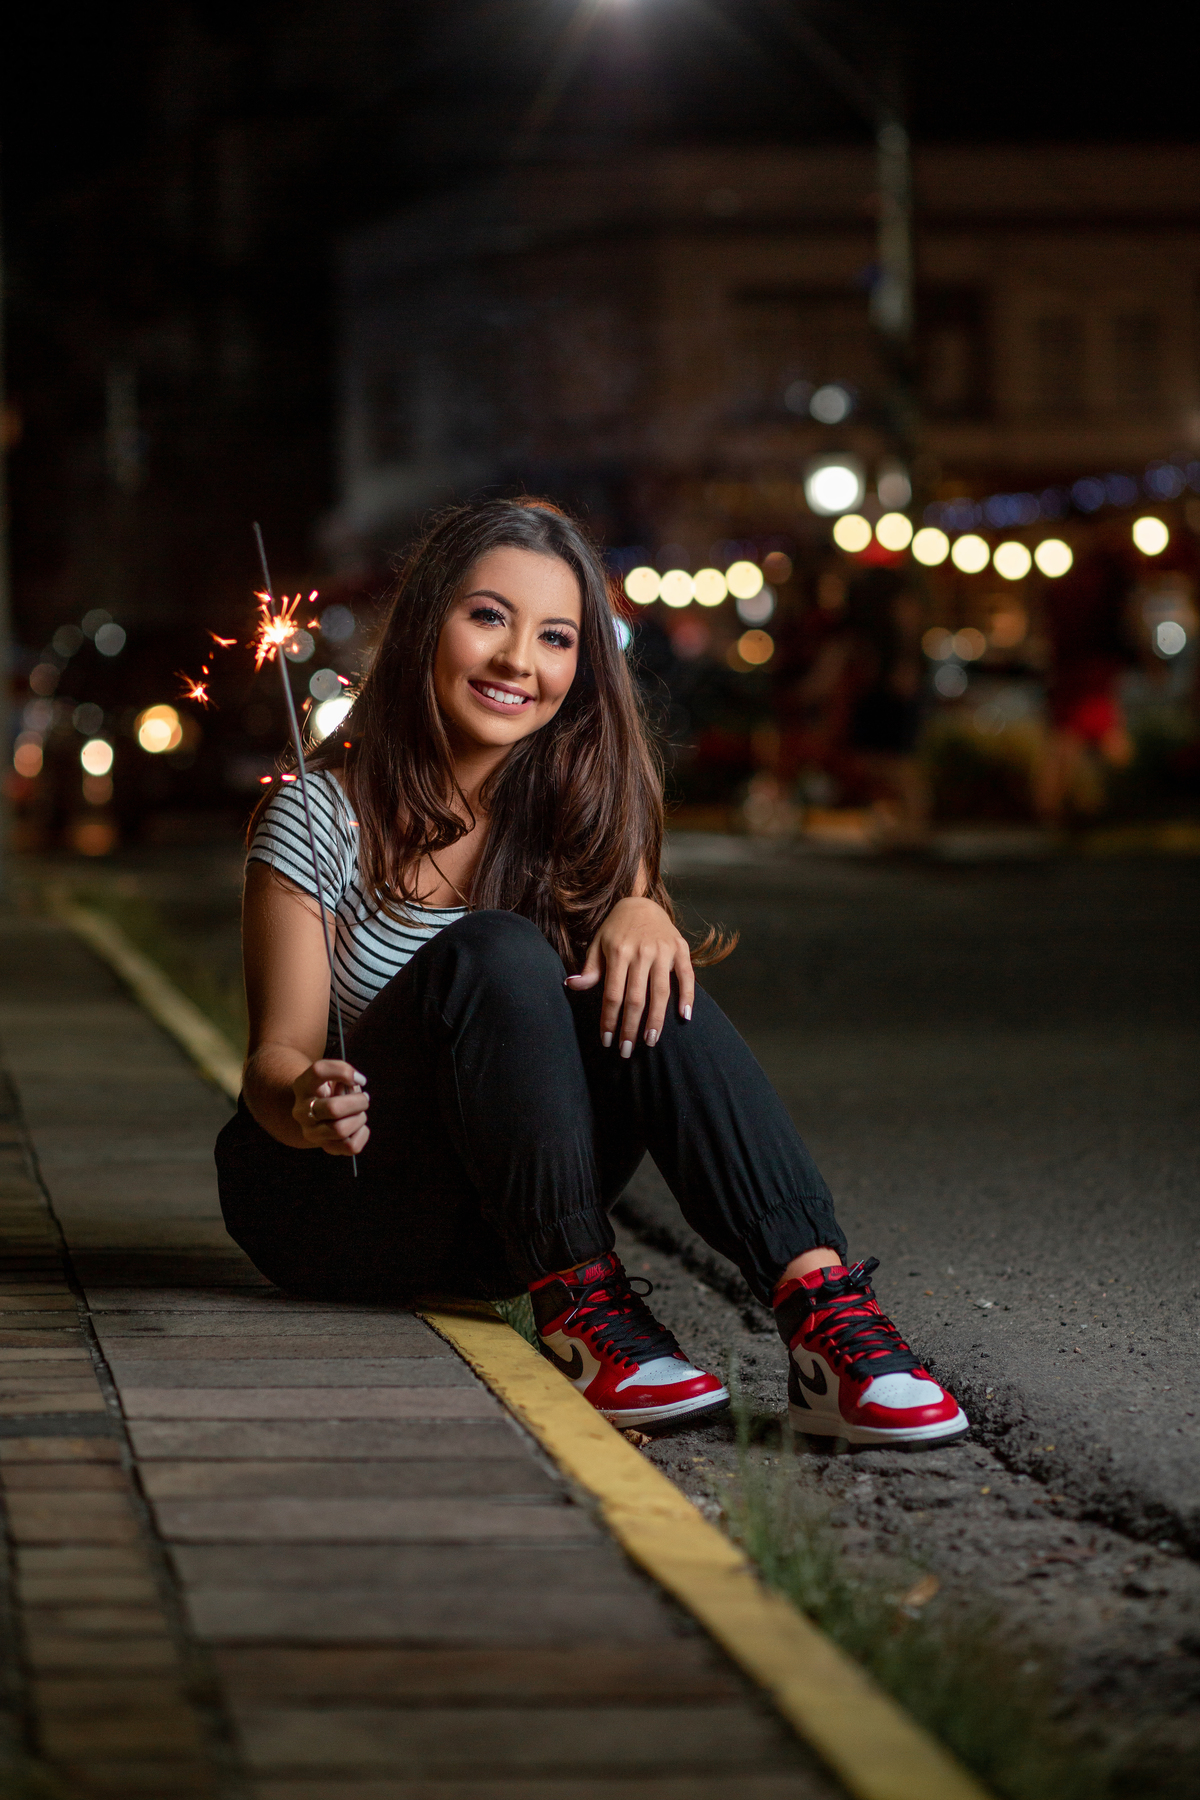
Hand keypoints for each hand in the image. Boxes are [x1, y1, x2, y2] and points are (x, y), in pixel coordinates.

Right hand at [291, 1059, 369, 1155]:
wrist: (317, 1114)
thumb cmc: (330, 1091)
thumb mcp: (333, 1076)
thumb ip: (344, 1073)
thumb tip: (358, 1083)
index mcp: (302, 1086)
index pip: (318, 1071)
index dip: (344, 1071)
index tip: (360, 1079)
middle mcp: (302, 1111)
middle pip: (333, 1108)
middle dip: (358, 1102)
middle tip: (364, 1099)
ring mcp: (311, 1132)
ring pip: (341, 1130)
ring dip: (359, 1119)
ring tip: (359, 1113)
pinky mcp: (326, 1147)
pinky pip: (351, 1146)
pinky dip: (362, 1134)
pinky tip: (358, 1126)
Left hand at [565, 897, 693, 1054]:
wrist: (642, 903)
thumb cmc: (616, 930)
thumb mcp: (598, 944)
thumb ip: (590, 969)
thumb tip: (571, 985)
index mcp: (618, 952)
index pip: (613, 995)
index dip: (610, 1020)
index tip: (607, 1041)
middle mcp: (641, 952)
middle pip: (636, 998)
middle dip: (631, 1028)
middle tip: (627, 1051)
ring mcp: (663, 950)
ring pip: (661, 992)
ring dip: (656, 1020)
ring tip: (651, 1042)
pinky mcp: (680, 949)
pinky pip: (687, 976)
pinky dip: (687, 996)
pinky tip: (684, 1017)